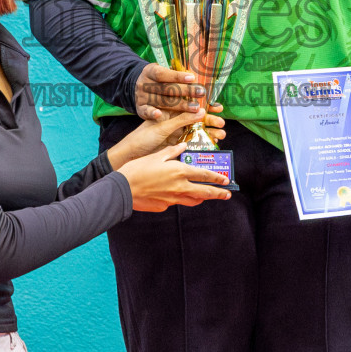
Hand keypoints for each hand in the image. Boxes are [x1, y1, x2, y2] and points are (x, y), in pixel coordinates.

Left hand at [106, 109, 226, 168]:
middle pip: (198, 119)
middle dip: (211, 120)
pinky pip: (194, 142)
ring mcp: (177, 134)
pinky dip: (204, 143)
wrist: (131, 156)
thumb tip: (201, 111)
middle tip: (222, 123)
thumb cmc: (142, 137)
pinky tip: (214, 144)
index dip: (206, 106)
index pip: (191, 105)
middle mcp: (175, 121)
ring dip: (210, 132)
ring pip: (198, 131)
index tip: (219, 107)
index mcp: (170, 111)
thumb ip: (181, 119)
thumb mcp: (162, 126)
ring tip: (221, 134)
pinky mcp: (177, 146)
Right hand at [117, 144, 231, 211]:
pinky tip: (175, 194)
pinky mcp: (164, 206)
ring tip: (206, 196)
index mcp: (179, 171)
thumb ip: (172, 151)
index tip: (226, 181)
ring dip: (201, 198)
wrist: (123, 189)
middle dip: (217, 194)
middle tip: (227, 195)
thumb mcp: (156, 156)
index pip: (204, 175)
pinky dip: (179, 198)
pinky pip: (176, 202)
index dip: (217, 178)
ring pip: (193, 200)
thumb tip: (184, 145)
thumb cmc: (137, 170)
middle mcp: (179, 187)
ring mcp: (172, 199)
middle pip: (204, 192)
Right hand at [133, 63, 212, 122]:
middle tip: (201, 93)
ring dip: (180, 105)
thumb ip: (174, 74)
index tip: (192, 78)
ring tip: (195, 108)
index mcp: (150, 72)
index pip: (163, 74)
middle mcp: (144, 84)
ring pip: (162, 101)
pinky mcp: (140, 109)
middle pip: (166, 89)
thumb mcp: (162, 71)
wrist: (136, 87)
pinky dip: (152, 113)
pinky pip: (146, 111)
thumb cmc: (157, 79)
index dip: (177, 76)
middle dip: (185, 91)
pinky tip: (159, 115)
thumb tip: (195, 76)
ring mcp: (141, 97)